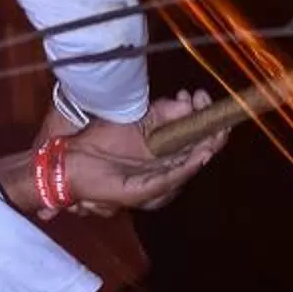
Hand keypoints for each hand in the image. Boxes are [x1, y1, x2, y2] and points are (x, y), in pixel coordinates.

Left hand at [60, 92, 225, 214]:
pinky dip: (187, 168)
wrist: (71, 161)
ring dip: (206, 150)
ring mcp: (155, 183)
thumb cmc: (99, 142)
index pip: (196, 139)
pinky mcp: (144, 192)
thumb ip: (161, 112)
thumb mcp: (135, 119)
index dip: (207, 122)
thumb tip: (187, 102)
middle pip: (200, 155)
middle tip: (220, 118)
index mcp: (164, 154)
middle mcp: (164, 170)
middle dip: (213, 135)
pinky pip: (170, 180)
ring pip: (189, 168)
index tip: (205, 100)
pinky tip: (201, 155)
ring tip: (217, 136)